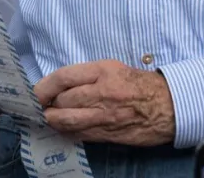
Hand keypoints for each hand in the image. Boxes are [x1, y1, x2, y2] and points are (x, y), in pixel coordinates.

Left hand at [35, 60, 175, 145]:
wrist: (169, 106)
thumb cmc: (140, 84)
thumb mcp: (114, 68)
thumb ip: (87, 76)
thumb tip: (60, 86)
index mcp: (103, 71)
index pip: (64, 77)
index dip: (43, 86)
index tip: (34, 91)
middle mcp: (102, 92)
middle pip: (62, 100)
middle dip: (46, 104)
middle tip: (39, 105)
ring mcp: (105, 115)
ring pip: (67, 120)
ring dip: (52, 119)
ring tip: (47, 117)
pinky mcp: (109, 134)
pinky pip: (80, 134)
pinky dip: (66, 132)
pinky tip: (61, 128)